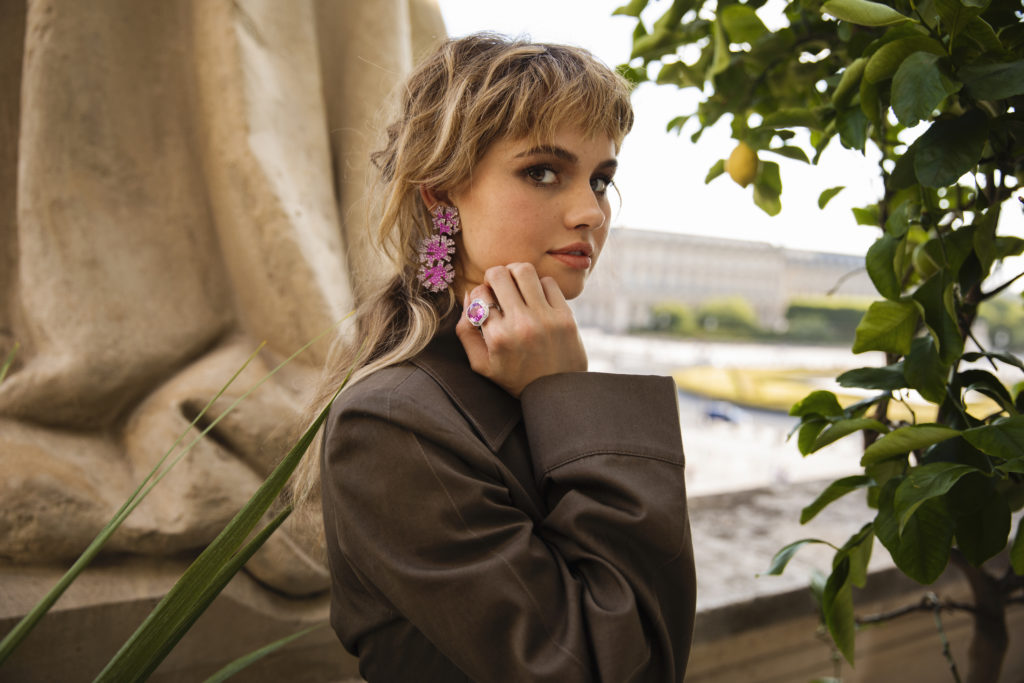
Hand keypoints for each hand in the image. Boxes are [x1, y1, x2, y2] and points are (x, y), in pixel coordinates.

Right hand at [456, 263, 586, 397]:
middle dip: (494, 276)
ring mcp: (545, 319)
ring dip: (516, 273)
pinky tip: (538, 298)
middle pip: (499, 274)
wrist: (557, 393)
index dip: (479, 293)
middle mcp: (520, 325)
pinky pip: (549, 282)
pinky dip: (540, 285)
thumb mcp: (482, 364)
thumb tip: (468, 296)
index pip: (478, 293)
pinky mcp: (565, 316)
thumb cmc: (515, 378)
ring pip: (524, 271)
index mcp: (497, 337)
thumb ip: (466, 332)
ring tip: (517, 285)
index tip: (486, 302)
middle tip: (498, 286)